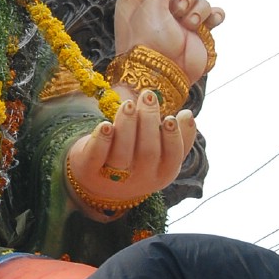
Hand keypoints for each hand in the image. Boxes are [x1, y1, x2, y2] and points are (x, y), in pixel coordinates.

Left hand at [67, 94, 196, 214]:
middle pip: (148, 152)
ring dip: (126, 125)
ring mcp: (114, 178)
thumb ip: (180, 136)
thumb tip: (188, 114)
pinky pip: (96, 157)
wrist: (101, 182)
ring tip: (128, 104)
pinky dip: (101, 140)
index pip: (173, 157)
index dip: (173, 137)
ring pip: (121, 154)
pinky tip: (105, 125)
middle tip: (148, 96)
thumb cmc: (138, 160)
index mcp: (163, 173)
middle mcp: (141, 179)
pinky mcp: (90, 171)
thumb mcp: (162, 153)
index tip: (170, 117)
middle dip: (149, 122)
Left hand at [113, 0, 222, 87]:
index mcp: (147, 0)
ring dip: (198, 9)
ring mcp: (183, 21)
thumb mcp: (149, 6)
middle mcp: (165, 9)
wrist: (160, 74)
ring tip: (188, 25)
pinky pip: (214, 15)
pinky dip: (214, 16)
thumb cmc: (147, 40)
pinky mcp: (200, 33)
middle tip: (178, 10)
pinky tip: (209, 23)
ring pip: (200, 0)